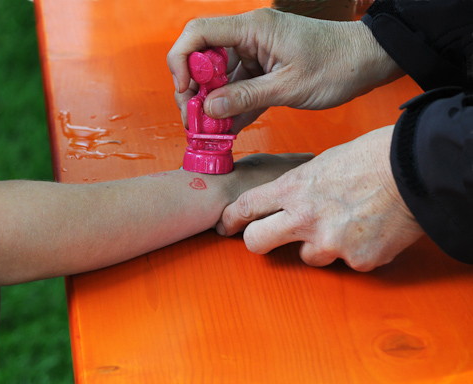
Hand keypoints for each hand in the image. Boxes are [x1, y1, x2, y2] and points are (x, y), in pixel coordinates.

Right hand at [167, 8, 402, 131]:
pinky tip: (226, 128)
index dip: (181, 61)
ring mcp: (256, 54)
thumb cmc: (337, 65)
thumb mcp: (289, 86)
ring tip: (208, 131)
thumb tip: (208, 109)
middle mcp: (249, 37)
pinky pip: (238, 88)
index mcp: (253, 28)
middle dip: (193, 90)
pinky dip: (231, 107)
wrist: (368, 61)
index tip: (184, 91)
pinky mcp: (264, 70)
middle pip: (203, 58)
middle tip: (194, 121)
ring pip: (218, 77)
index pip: (198, 33)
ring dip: (211, 104)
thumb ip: (246, 97)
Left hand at [217, 126, 423, 270]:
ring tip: (342, 224)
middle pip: (257, 243)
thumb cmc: (370, 156)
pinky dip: (352, 250)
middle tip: (264, 237)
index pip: (246, 207)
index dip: (231, 218)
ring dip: (317, 245)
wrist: (415, 168)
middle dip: (256, 241)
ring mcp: (331, 243)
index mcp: (294, 187)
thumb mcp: (322, 162)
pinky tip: (367, 230)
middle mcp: (305, 219)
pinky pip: (345, 262)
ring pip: (306, 257)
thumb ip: (298, 184)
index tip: (226, 225)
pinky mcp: (358, 260)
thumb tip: (287, 197)